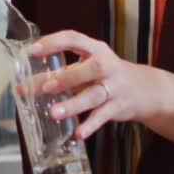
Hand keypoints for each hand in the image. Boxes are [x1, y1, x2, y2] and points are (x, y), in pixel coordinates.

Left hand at [27, 30, 162, 139]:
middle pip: (90, 69)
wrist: (144, 89)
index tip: (31, 51)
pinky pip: (103, 116)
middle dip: (67, 78)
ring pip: (94, 95)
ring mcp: (114, 87)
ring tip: (54, 113)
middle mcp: (107, 65)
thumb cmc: (106, 75)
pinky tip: (78, 133)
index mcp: (95, 50)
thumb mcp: (90, 66)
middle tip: (46, 87)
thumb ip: (65, 72)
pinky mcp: (119, 106)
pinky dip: (90, 125)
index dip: (53, 43)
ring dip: (74, 105)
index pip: (74, 39)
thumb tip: (29, 84)